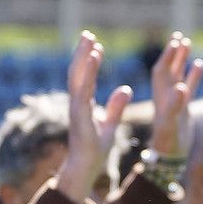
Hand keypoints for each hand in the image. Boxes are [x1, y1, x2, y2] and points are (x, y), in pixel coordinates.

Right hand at [55, 31, 133, 203]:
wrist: (86, 169)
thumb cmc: (95, 151)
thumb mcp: (110, 125)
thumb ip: (116, 107)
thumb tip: (126, 89)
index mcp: (84, 106)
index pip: (86, 78)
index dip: (89, 61)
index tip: (96, 45)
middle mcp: (77, 104)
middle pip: (78, 72)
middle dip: (81, 52)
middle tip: (88, 34)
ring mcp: (76, 108)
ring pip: (77, 76)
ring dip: (82, 56)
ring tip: (89, 39)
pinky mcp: (79, 114)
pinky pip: (83, 88)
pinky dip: (88, 71)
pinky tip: (94, 57)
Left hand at [147, 32, 202, 157]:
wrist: (170, 158)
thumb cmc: (169, 142)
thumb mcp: (172, 124)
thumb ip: (176, 106)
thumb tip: (181, 88)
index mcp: (160, 97)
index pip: (162, 71)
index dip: (167, 57)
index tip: (174, 42)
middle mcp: (166, 97)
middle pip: (168, 69)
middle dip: (172, 53)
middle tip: (178, 36)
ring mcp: (176, 102)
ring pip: (178, 76)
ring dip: (181, 60)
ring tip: (187, 43)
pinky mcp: (184, 109)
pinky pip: (189, 87)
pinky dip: (193, 75)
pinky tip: (199, 64)